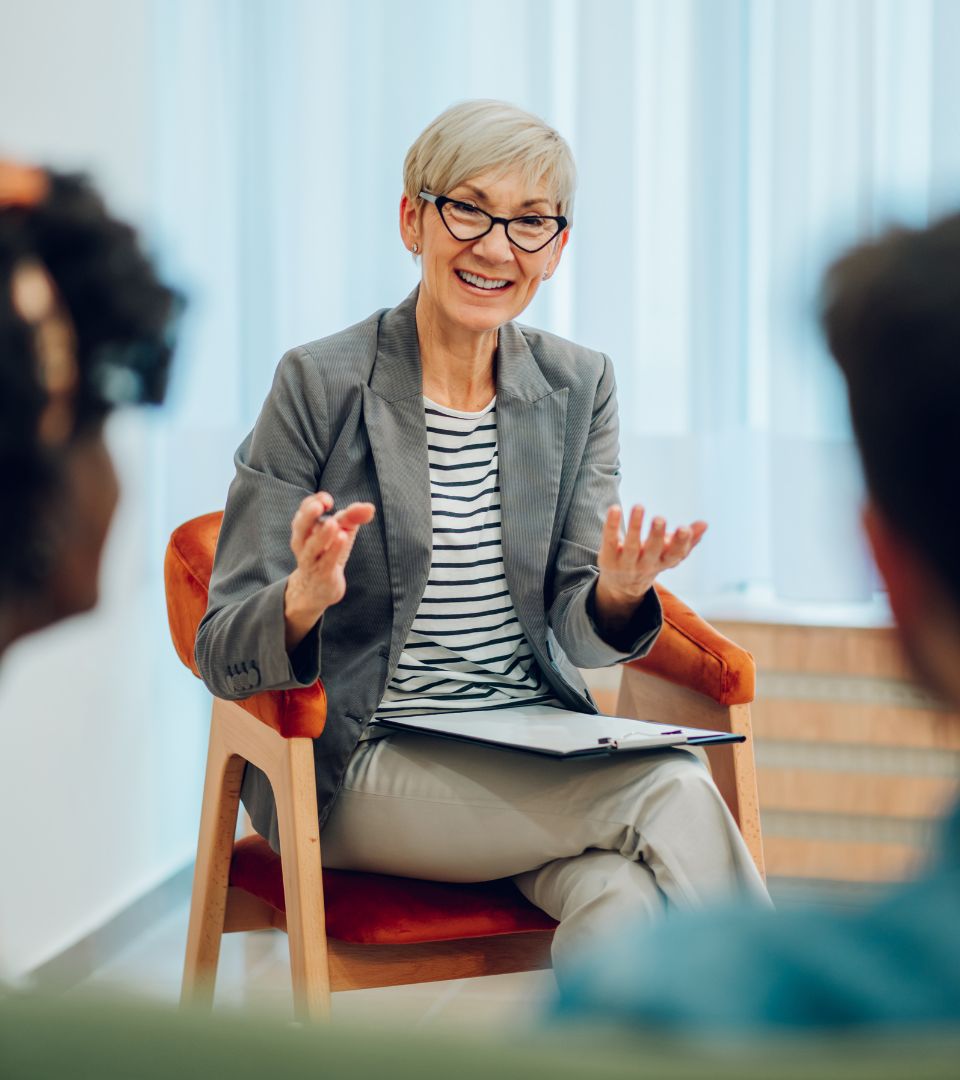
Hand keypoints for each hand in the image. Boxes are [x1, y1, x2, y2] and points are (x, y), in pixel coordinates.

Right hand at [284, 491, 375, 649]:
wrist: (316, 589)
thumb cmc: (328, 553)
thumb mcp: (342, 531)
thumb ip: (353, 516)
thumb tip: (369, 507)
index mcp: (305, 528)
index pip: (304, 510)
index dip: (314, 502)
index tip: (327, 500)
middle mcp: (303, 543)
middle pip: (300, 526)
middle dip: (308, 514)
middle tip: (319, 505)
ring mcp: (311, 560)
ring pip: (311, 547)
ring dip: (322, 535)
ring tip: (333, 523)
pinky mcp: (322, 574)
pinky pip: (326, 562)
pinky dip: (333, 551)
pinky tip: (342, 539)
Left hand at [595, 505, 706, 623]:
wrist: (622, 585)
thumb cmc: (651, 561)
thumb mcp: (670, 553)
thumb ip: (688, 540)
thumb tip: (705, 524)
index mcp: (663, 562)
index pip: (675, 555)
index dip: (680, 543)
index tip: (684, 528)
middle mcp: (645, 564)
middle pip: (652, 552)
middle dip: (657, 536)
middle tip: (660, 519)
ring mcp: (625, 563)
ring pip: (631, 546)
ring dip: (635, 527)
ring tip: (639, 506)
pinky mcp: (608, 557)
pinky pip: (609, 540)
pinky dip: (611, 525)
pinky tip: (615, 508)